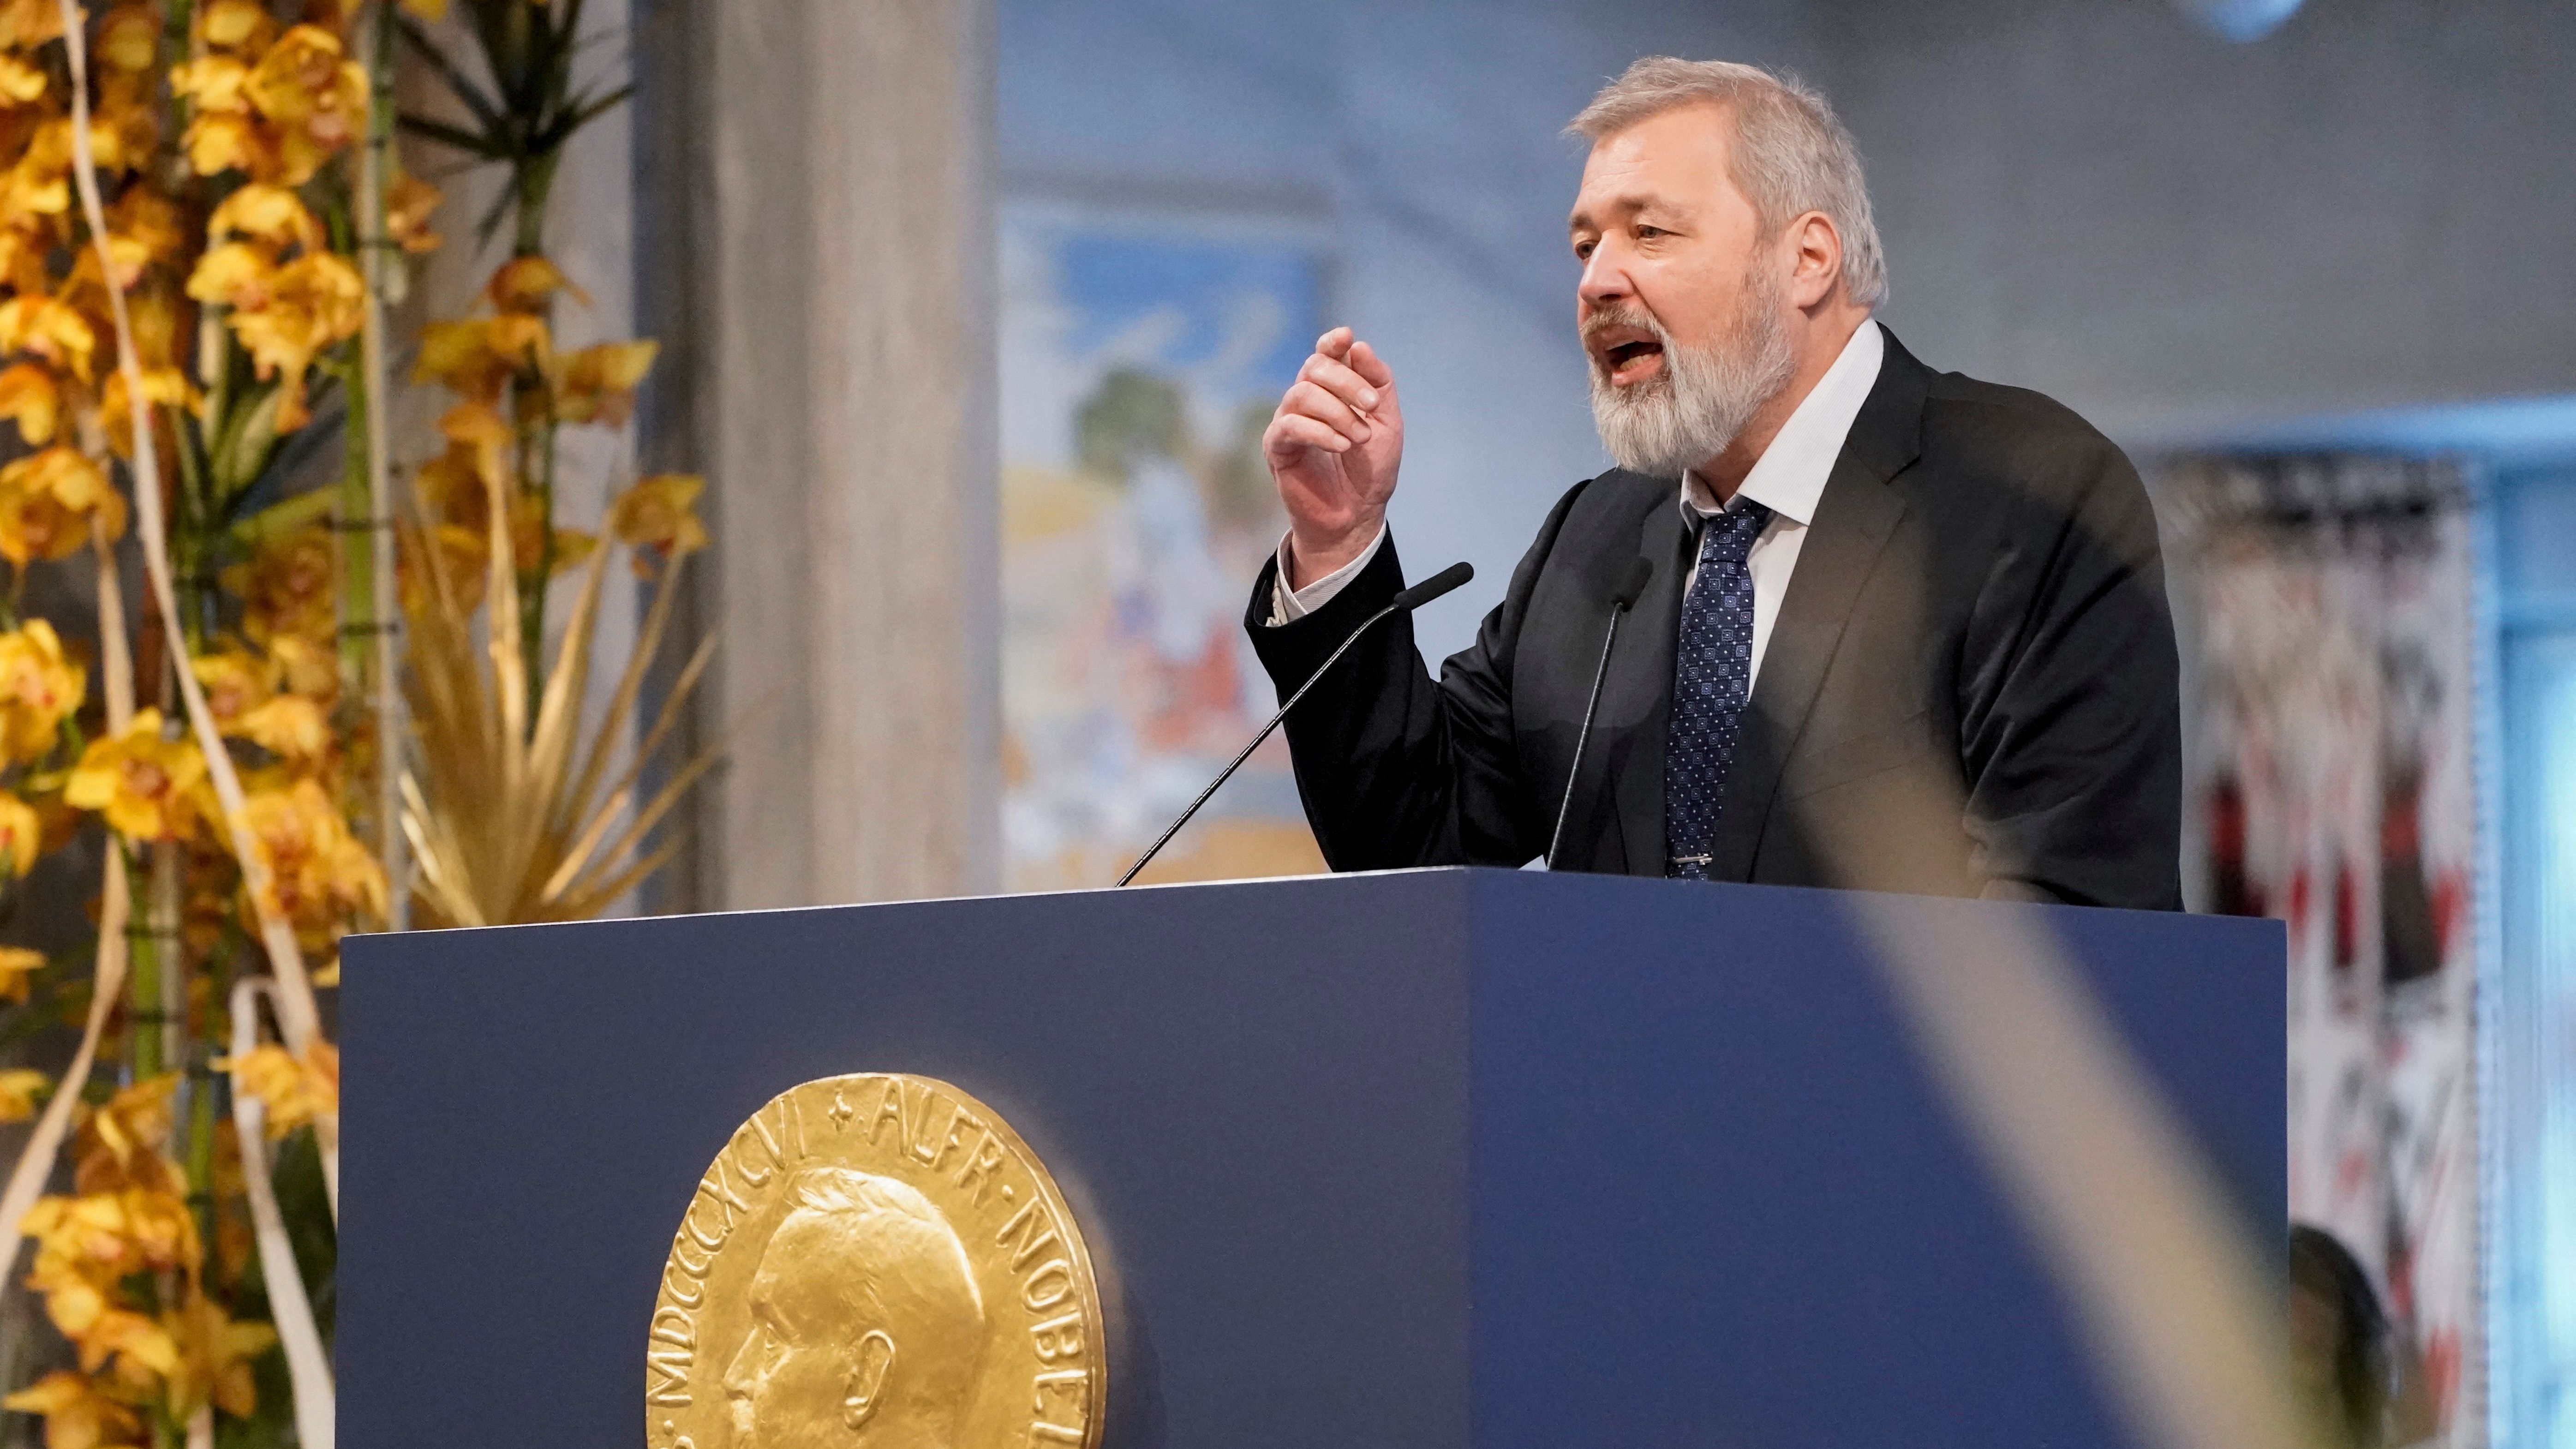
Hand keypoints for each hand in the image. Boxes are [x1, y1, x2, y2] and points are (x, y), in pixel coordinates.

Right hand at [1264, 326, 1402, 588]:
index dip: (1332, 342)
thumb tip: (1358, 345)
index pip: (1324, 354)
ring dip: (1338, 412)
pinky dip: (1319, 431)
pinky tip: (1341, 446)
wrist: (1357, 515)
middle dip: (1346, 381)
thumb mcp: (1387, 422)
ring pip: (1302, 394)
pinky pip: (1291, 425)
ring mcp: (1288, 422)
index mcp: (1332, 390)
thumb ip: (1378, 383)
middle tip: (1372, 406)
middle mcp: (1306, 400)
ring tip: (1359, 438)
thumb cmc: (1371, 469)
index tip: (1346, 337)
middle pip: (1313, 367)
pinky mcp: (1277, 447)